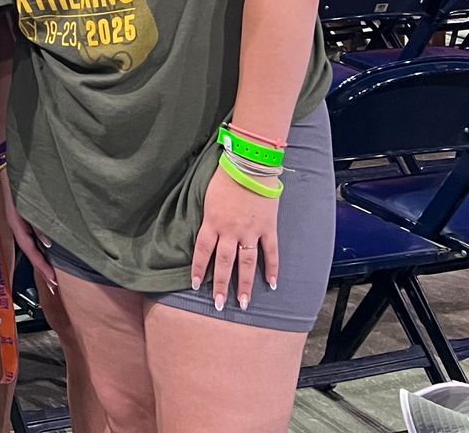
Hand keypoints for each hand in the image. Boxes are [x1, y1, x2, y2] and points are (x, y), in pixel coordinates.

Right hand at [0, 161, 56, 292]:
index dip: (41, 266)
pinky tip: (48, 255)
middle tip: (54, 288)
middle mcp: (16, 226)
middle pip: (30, 253)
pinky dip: (40, 250)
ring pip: (31, 247)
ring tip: (52, 278)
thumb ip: (38, 223)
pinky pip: (31, 239)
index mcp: (15, 224)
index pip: (29, 250)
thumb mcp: (29, 202)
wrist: (7, 165)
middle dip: (41, 271)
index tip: (53, 280)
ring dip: (42, 263)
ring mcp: (19, 223)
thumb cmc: (19, 182)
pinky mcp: (23, 219)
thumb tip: (47, 244)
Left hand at [191, 163, 280, 310]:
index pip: (203, 251)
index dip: (199, 269)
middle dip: (221, 285)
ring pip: (247, 263)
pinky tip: (271, 284)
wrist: (250, 164)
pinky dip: (272, 268)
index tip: (196, 285)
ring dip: (244, 284)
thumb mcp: (208, 197)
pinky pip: (271, 252)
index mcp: (213, 222)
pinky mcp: (268, 228)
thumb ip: (209, 218)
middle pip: (225, 263)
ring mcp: (251, 231)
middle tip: (219, 304)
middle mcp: (230, 231)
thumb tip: (208, 232)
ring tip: (243, 303)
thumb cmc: (225, 177)